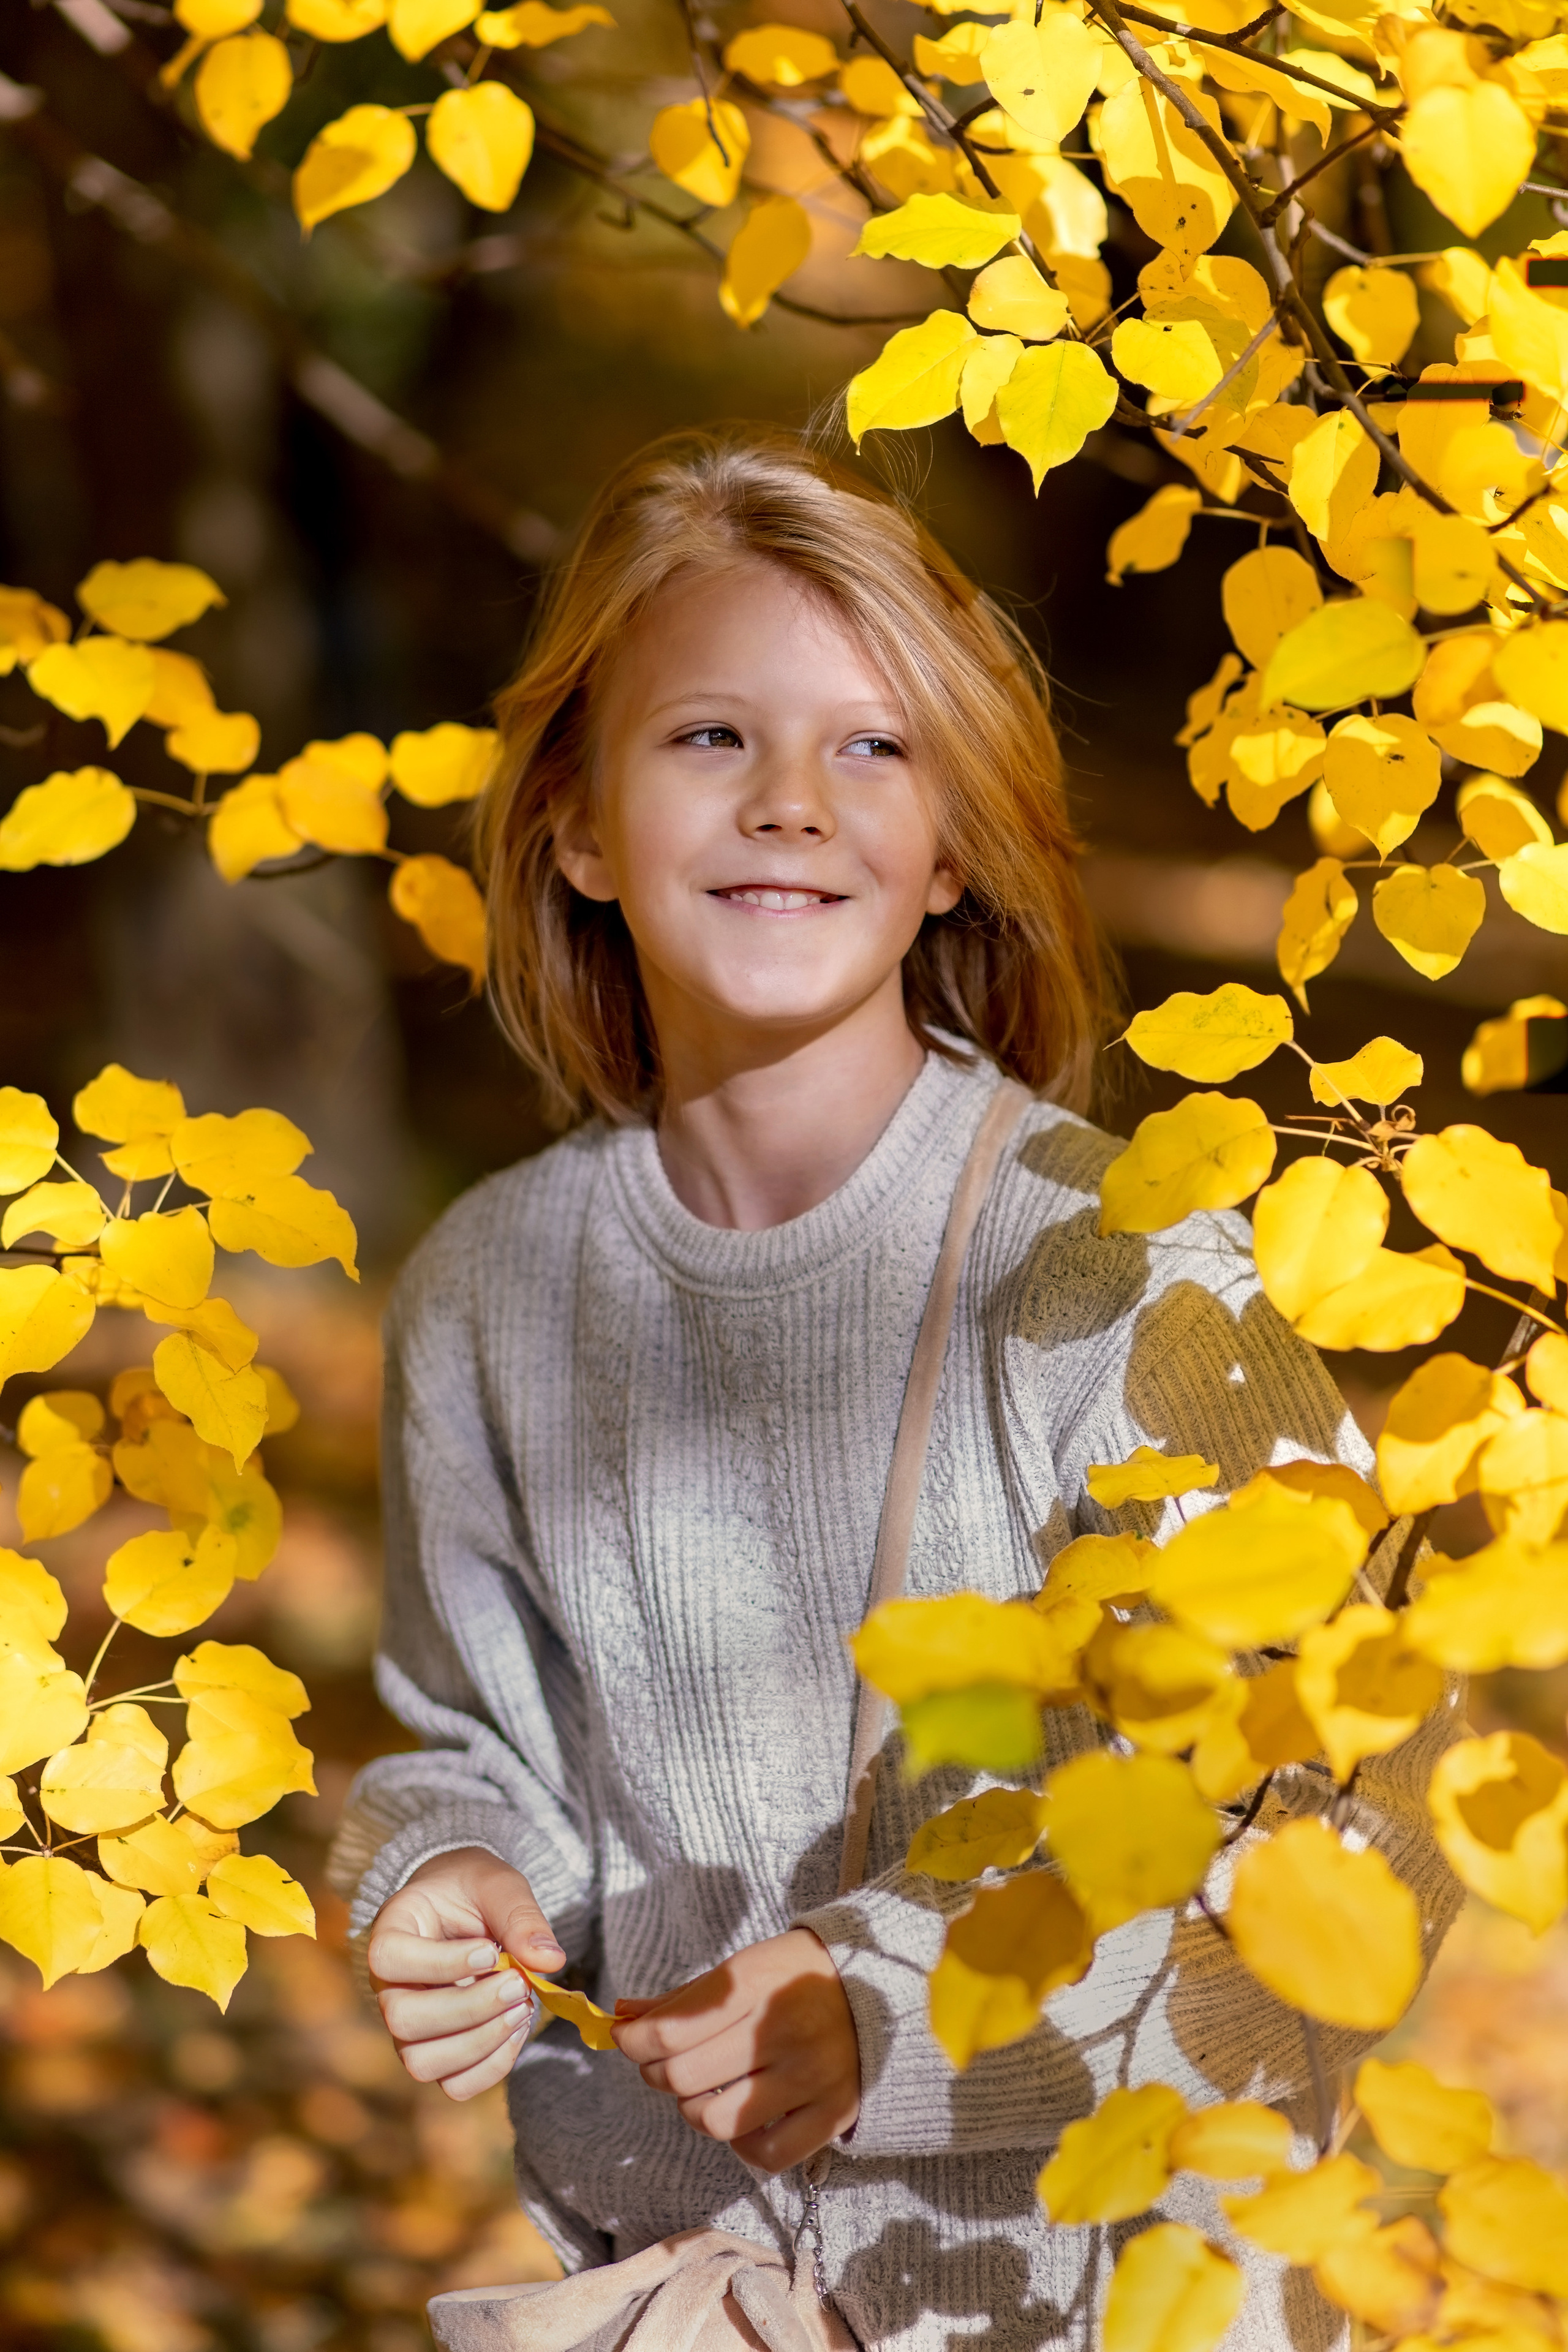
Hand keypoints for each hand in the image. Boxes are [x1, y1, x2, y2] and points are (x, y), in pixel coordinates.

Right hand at [367, 1845, 565, 2100]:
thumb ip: (519, 1917)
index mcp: (392, 1931)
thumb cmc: (474, 1890)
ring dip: (481, 2043)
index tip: (489, 1951)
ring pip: (423, 2062)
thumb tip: (550, 1960)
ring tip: (521, 2008)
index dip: (440, 1964)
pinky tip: (517, 2030)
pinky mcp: (436, 2052)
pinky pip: (454, 2084)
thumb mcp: (497, 1885)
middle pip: (405, 2020)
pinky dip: (491, 2066)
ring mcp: (408, 2027)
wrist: (466, 1907)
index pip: (390, 1958)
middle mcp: (389, 1986)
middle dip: (470, 2009)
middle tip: (518, 1984)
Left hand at [612, 1927, 859, 2173]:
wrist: (879, 1985)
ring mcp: (810, 2075)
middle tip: (663, 2064)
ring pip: (715, 2120)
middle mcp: (781, 2029)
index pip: (669, 2030)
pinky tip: (742, 2117)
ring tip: (703, 2092)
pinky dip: (741, 2143)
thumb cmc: (793, 1977)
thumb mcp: (741, 1970)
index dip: (635, 2041)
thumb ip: (681, 1999)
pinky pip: (763, 2154)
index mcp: (755, 1983)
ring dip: (693, 2110)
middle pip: (683, 2077)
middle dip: (657, 2073)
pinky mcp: (833, 2112)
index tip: (629, 2040)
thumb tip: (620, 2018)